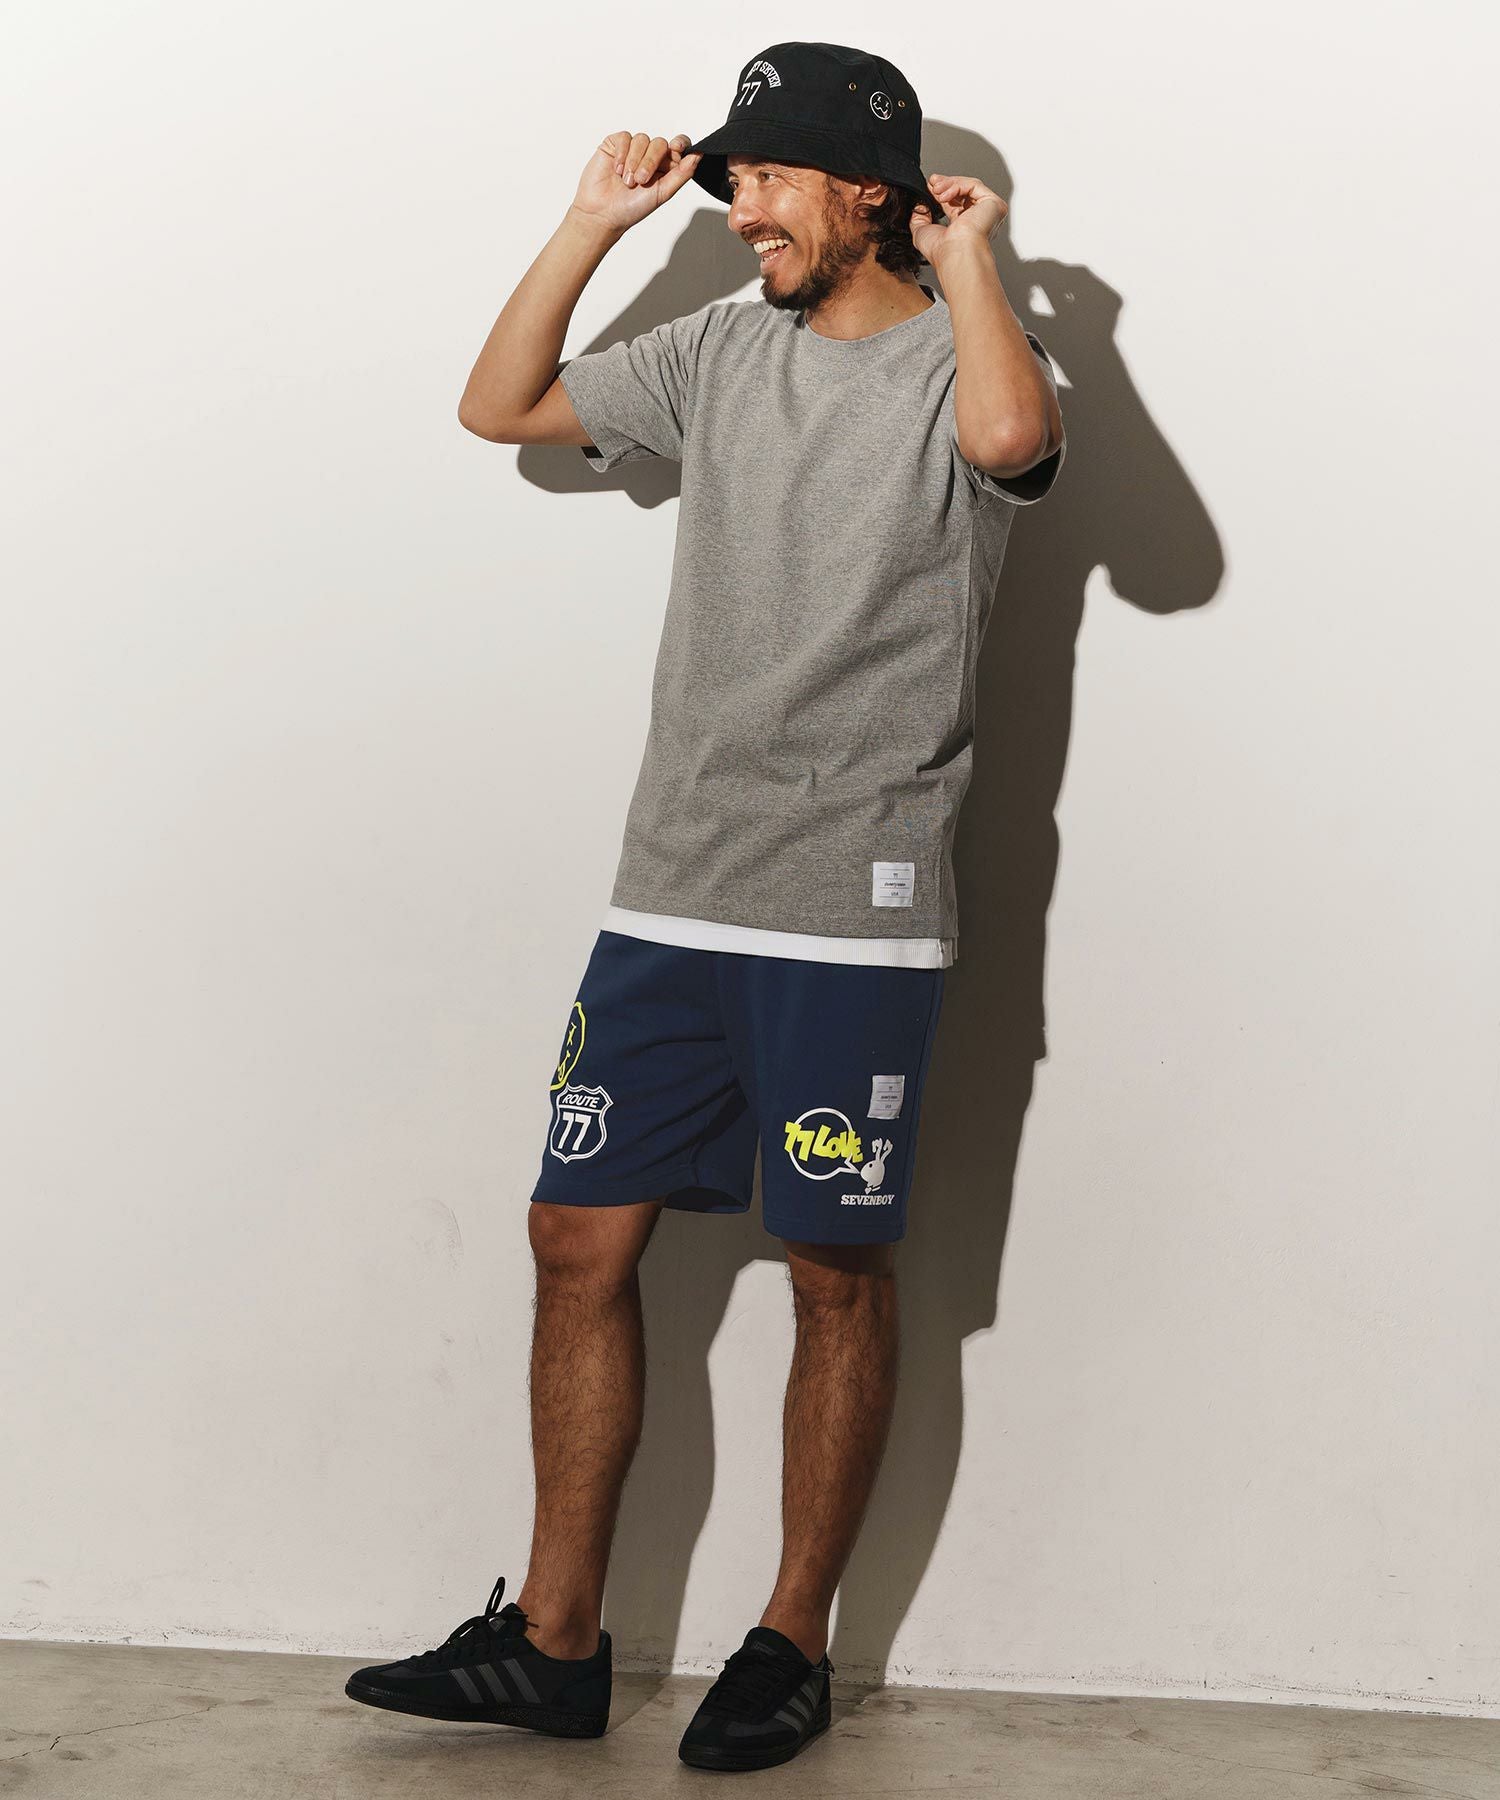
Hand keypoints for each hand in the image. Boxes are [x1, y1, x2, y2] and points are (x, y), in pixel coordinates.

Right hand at [570, 131, 702, 232]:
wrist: (603, 213)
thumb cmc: (631, 208)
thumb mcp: (663, 193)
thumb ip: (681, 174)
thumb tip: (698, 156)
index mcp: (664, 167)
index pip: (678, 146)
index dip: (680, 143)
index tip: (676, 148)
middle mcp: (649, 156)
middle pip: (660, 143)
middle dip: (651, 161)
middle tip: (641, 180)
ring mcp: (632, 149)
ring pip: (642, 139)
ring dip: (634, 161)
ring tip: (627, 181)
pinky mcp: (615, 144)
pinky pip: (625, 137)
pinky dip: (622, 154)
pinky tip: (617, 170)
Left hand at [910, 173, 1007, 265]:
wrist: (954, 254)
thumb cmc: (942, 252)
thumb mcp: (921, 232)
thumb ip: (919, 217)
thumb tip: (918, 205)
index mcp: (966, 228)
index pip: (956, 204)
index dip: (942, 192)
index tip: (930, 186)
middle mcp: (979, 220)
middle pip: (964, 192)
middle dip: (945, 184)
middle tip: (932, 182)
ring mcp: (988, 211)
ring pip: (969, 187)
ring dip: (949, 184)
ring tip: (936, 189)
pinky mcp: (994, 204)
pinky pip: (974, 185)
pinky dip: (957, 185)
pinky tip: (945, 194)